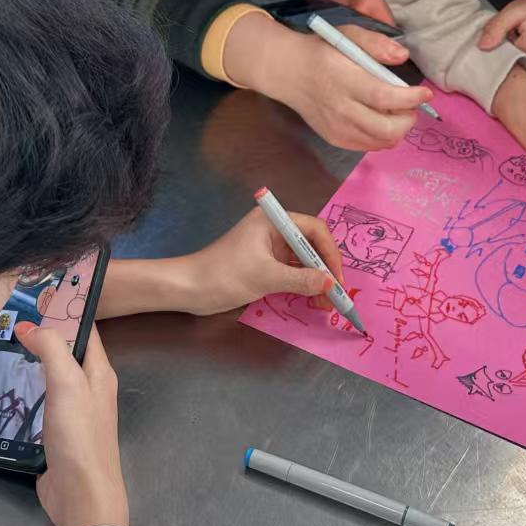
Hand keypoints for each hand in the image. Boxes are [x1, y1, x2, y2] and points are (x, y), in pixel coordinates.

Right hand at [15, 321, 128, 525]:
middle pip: (54, 359)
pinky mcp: (49, 439)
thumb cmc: (80, 436)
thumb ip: (51, 348)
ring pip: (34, 386)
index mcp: (97, 372)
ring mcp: (66, 416)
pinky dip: (3, 407)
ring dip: (9, 378)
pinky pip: (23, 414)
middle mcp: (84, 391)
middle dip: (25, 347)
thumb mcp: (68, 383)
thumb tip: (29, 325)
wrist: (81, 497)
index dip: (60, 314)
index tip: (32, 301)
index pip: (82, 331)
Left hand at [177, 208, 346, 314]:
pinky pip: (293, 272)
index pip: (314, 230)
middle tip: (336, 296)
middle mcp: (274, 230)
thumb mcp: (265, 277)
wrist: (188, 288)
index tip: (337, 279)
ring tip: (326, 304)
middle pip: (311, 245)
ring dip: (317, 281)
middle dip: (325, 270)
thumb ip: (301, 280)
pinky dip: (304, 285)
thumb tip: (330, 285)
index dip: (330, 254)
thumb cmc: (224, 274)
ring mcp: (270, 248)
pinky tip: (312, 300)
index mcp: (273, 221)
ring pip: (303, 261)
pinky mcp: (265, 264)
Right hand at [226, 14, 431, 151]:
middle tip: (411, 105)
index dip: (410, 99)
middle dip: (408, 119)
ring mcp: (337, 128)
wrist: (288, 72)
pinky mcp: (334, 138)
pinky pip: (369, 146)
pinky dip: (382, 137)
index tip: (425, 93)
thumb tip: (403, 56)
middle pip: (386, 128)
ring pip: (380, 141)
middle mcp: (341, 109)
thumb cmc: (322, 51)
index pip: (385, 98)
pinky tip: (381, 120)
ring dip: (398, 129)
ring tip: (397, 112)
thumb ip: (376, 44)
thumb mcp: (348, 36)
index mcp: (345, 80)